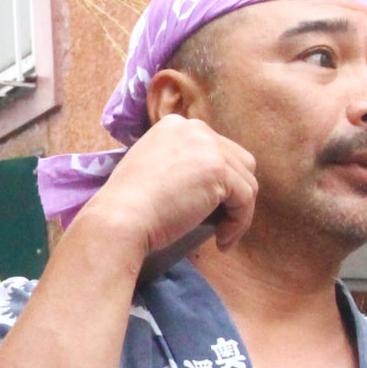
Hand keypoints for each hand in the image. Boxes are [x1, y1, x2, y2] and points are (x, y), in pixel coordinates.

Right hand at [74, 114, 257, 259]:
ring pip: (247, 182)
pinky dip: (239, 223)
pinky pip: (246, 199)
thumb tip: (209, 185)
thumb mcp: (152, 169)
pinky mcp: (218, 170)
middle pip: (239, 161)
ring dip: (238, 212)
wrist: (119, 219)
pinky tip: (222, 242)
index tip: (208, 210)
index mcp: (175, 125)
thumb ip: (179, 164)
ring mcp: (207, 146)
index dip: (219, 182)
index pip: (216, 150)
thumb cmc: (129, 206)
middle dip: (235, 193)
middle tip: (220, 222)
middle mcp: (194, 127)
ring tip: (222, 237)